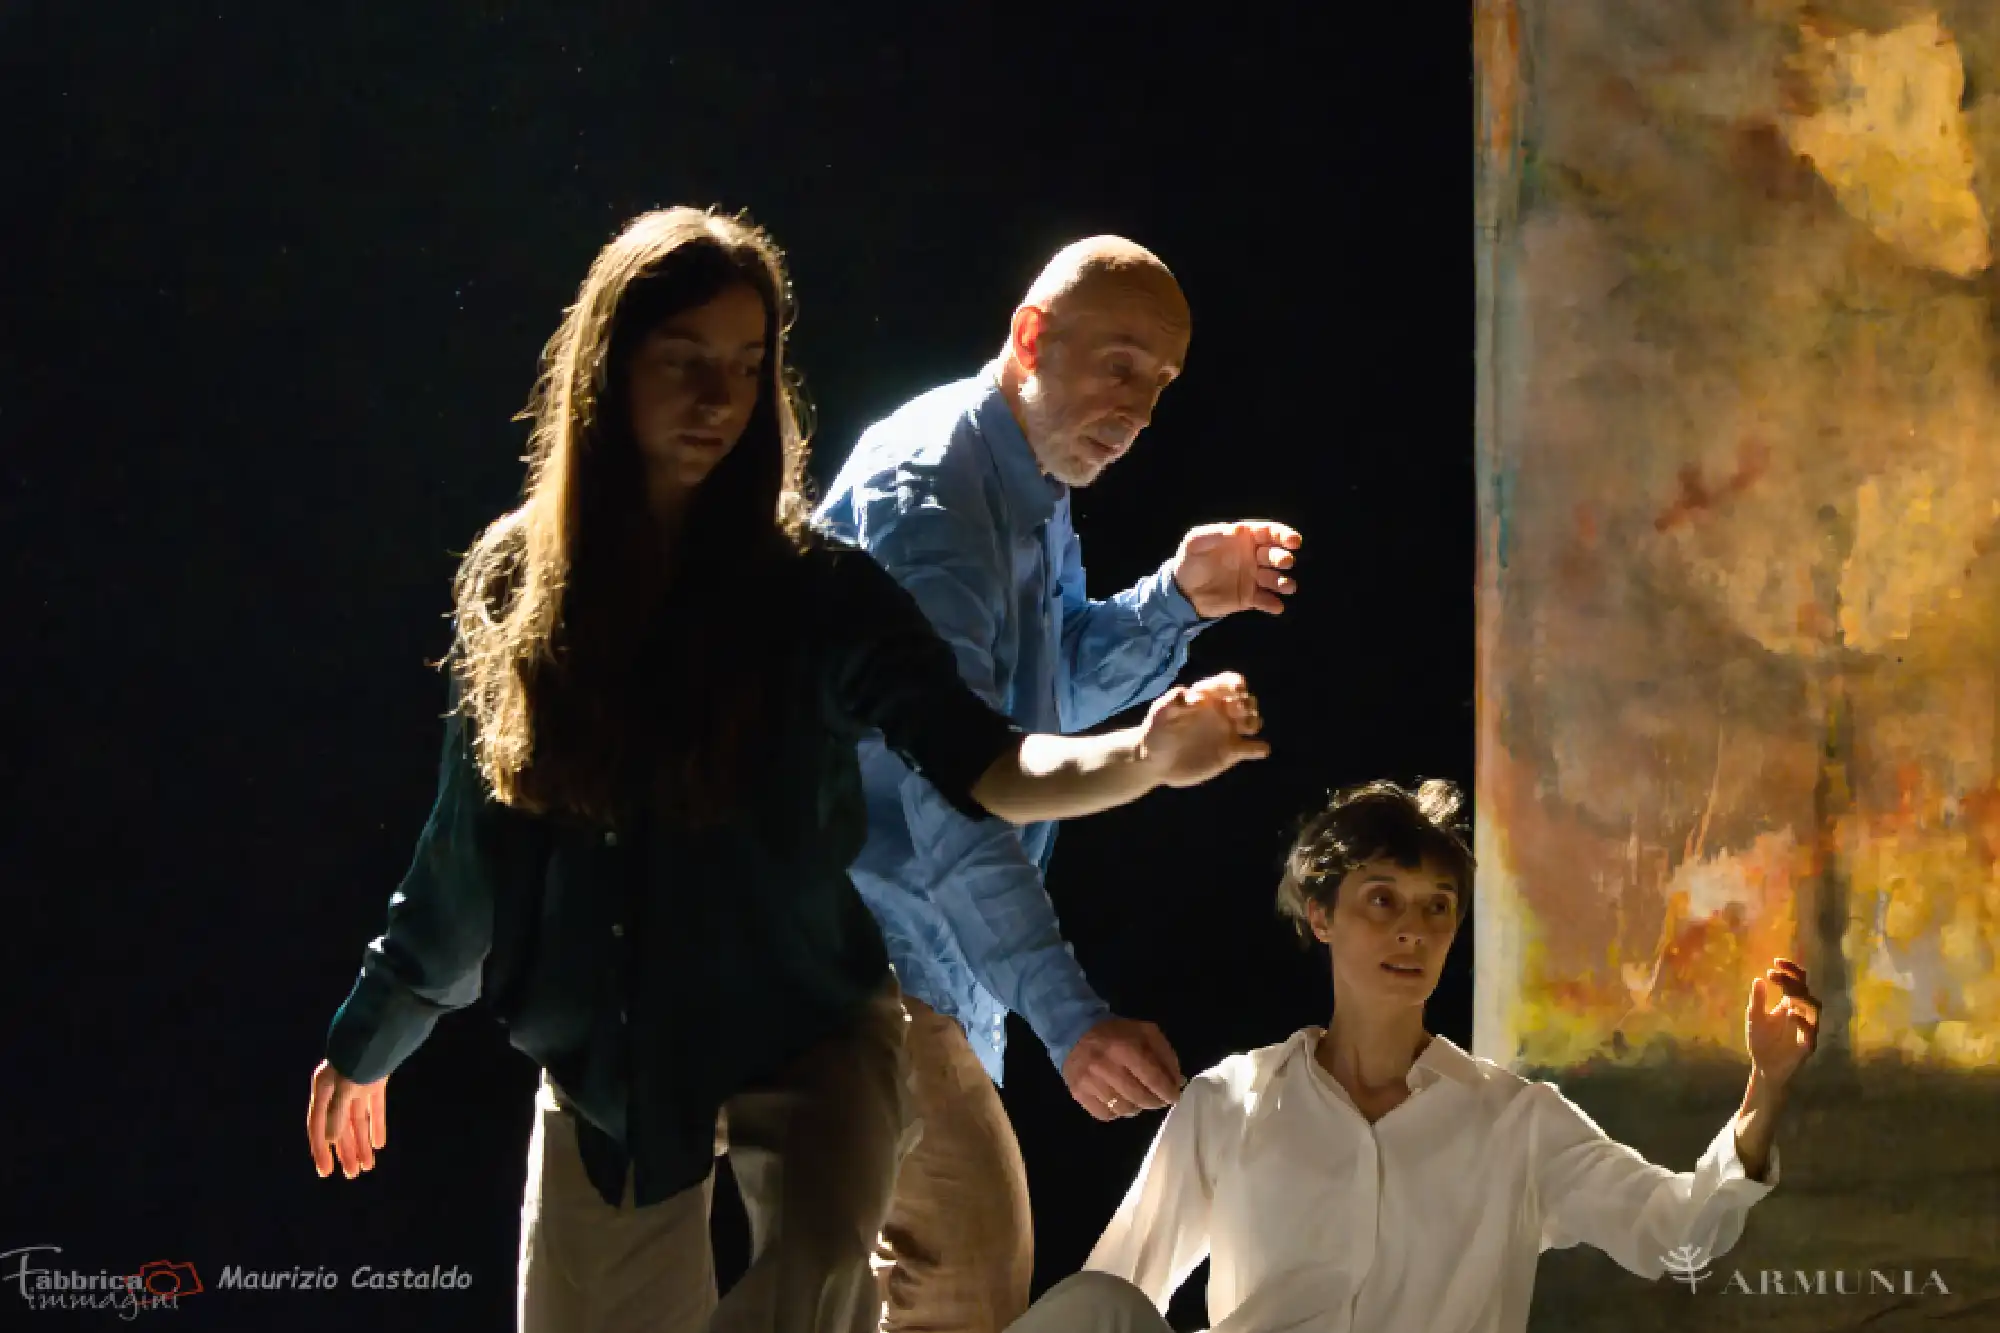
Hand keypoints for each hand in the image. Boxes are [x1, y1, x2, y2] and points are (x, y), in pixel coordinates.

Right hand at [307, 1060, 387, 1179]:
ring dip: (361, 1143)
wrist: (385, 1024)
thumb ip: (336, 1113)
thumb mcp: (345, 1085)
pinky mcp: (375, 1080)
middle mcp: (337, 1089)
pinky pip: (374, 1108)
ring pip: (357, 1121)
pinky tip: (379, 1145)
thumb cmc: (359, 1054)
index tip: (326, 1172)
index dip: (321, 1150)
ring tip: (367, 1167)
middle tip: (353, 1175)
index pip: (317, 1126)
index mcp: (322, 1089)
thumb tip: (328, 1139)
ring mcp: (356, 1084)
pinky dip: (376, 1126)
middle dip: (346, 1152)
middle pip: (339, 1127)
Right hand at [1063, 1017, 1184, 1121]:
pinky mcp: (1078, 1093)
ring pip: (1124, 1109)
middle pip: (1140, 1097)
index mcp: (1125, 1047)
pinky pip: (1105, 1115)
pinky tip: (1120, 1101)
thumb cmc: (1117, 1033)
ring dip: (1137, 1107)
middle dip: (1155, 1102)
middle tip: (1158, 1099)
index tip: (1174, 1096)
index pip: (1153, 1078)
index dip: (1168, 1092)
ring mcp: (1090, 1082)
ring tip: (1138, 1099)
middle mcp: (1106, 1066)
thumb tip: (1178, 1082)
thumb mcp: (1146, 1033)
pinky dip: (1117, 1112)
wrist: (1075, 1032)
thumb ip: (1165, 1055)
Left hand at [1139, 672, 1268, 787]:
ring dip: (1254, 721)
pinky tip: (1259, 749)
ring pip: (1253, 722)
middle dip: (1248, 703)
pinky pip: (1252, 748)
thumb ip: (1173, 701)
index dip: (1236, 683)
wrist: (1153, 762)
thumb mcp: (1159, 713)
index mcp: (1207, 697)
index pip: (1228, 682)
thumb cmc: (1155, 732)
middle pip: (1246, 700)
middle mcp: (1221, 712)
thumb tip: (1193, 696)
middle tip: (1238, 712)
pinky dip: (1259, 748)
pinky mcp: (1230, 753)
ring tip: (1245, 728)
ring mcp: (1227, 732)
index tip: (1237, 690)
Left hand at [1170, 521, 1301, 617]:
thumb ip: (1214, 533)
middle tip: (1283, 562)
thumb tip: (1237, 530)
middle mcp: (1253, 557)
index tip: (1294, 541)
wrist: (1181, 591)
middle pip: (1276, 555)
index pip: (1269, 533)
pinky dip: (1273, 604)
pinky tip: (1276, 606)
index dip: (1284, 535)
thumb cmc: (1190, 560)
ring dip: (1284, 582)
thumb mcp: (1195, 542)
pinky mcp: (1249, 598)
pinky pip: (1266, 601)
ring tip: (1286, 587)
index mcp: (1244, 539)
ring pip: (1275, 579)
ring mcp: (1253, 579)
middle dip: (1282, 558)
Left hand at [1745, 957, 1819, 1086]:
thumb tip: (1758, 978)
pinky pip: (1810, 1031)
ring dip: (1802, 999)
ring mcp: (1806, 1027)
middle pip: (1805, 991)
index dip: (1790, 970)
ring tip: (1788, 994)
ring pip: (1814, 1009)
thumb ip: (1757, 1000)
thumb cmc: (1761, 1039)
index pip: (1796, 982)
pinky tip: (1791, 1013)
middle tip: (1776, 974)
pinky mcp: (1807, 1043)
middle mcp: (1801, 1012)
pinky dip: (1802, 1021)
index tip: (1776, 962)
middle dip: (1793, 980)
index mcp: (1789, 1003)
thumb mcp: (1755, 1017)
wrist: (1764, 1065)